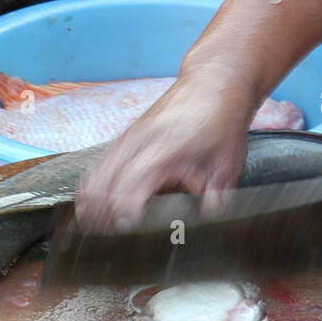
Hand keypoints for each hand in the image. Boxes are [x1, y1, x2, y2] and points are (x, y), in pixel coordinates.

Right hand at [75, 63, 258, 230]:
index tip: (125, 228)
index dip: (125, 207)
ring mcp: (131, 136)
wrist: (213, 81)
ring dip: (92, 200)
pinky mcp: (127, 135)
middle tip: (104, 239)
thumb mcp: (229, 161)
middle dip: (102, 212)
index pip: (134, 180)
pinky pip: (101, 163)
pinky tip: (91, 204)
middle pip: (106, 179)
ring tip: (91, 228)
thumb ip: (218, 194)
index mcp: (168, 147)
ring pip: (97, 172)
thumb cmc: (222, 122)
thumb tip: (211, 220)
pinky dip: (93, 185)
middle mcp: (142, 140)